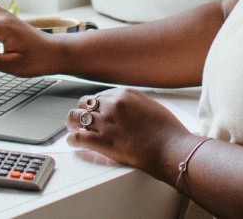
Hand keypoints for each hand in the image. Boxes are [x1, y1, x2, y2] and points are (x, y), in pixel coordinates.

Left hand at [66, 88, 190, 172]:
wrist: (170, 147)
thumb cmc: (166, 130)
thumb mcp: (150, 105)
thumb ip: (133, 104)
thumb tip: (124, 108)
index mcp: (124, 94)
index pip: (99, 96)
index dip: (94, 105)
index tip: (93, 111)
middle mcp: (112, 105)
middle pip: (84, 103)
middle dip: (82, 111)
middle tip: (80, 119)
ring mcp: (106, 123)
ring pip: (76, 117)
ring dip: (72, 122)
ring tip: (72, 127)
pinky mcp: (103, 141)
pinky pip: (78, 137)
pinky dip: (72, 139)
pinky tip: (72, 141)